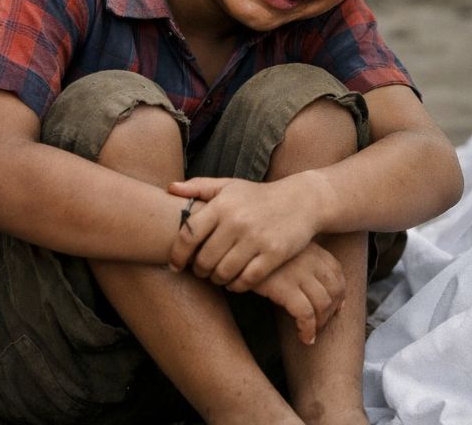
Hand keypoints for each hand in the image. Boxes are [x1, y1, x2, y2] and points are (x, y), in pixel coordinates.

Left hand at [167, 174, 325, 287]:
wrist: (302, 201)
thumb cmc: (259, 196)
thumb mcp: (230, 186)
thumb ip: (199, 187)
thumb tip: (169, 188)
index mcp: (222, 205)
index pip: (188, 235)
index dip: (177, 254)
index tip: (175, 265)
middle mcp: (237, 221)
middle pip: (204, 259)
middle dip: (199, 270)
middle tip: (202, 271)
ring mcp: (257, 239)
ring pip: (223, 272)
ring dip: (217, 279)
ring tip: (218, 276)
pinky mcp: (274, 254)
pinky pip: (246, 280)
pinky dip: (236, 285)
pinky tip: (236, 281)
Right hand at [252, 241, 346, 345]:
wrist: (232, 250)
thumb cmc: (257, 254)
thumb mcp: (284, 252)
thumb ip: (302, 263)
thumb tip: (317, 288)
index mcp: (312, 250)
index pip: (337, 274)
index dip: (339, 294)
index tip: (335, 309)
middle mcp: (310, 260)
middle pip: (335, 290)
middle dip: (331, 312)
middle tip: (320, 326)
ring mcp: (299, 273)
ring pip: (323, 304)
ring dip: (320, 324)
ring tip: (311, 335)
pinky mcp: (285, 287)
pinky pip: (306, 314)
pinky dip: (308, 329)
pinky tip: (303, 338)